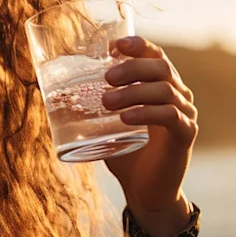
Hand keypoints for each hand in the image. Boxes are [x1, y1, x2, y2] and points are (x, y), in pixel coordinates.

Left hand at [102, 36, 197, 236]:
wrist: (145, 191)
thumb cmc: (126, 152)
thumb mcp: (106, 123)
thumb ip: (89, 104)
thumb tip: (49, 87)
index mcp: (161, 84)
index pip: (156, 55)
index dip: (138, 45)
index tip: (113, 46)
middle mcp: (178, 94)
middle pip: (161, 67)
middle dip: (132, 67)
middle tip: (106, 78)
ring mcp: (185, 113)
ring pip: (164, 90)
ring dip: (133, 92)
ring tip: (106, 101)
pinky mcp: (186, 134)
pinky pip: (170, 116)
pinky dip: (146, 113)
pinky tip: (126, 118)